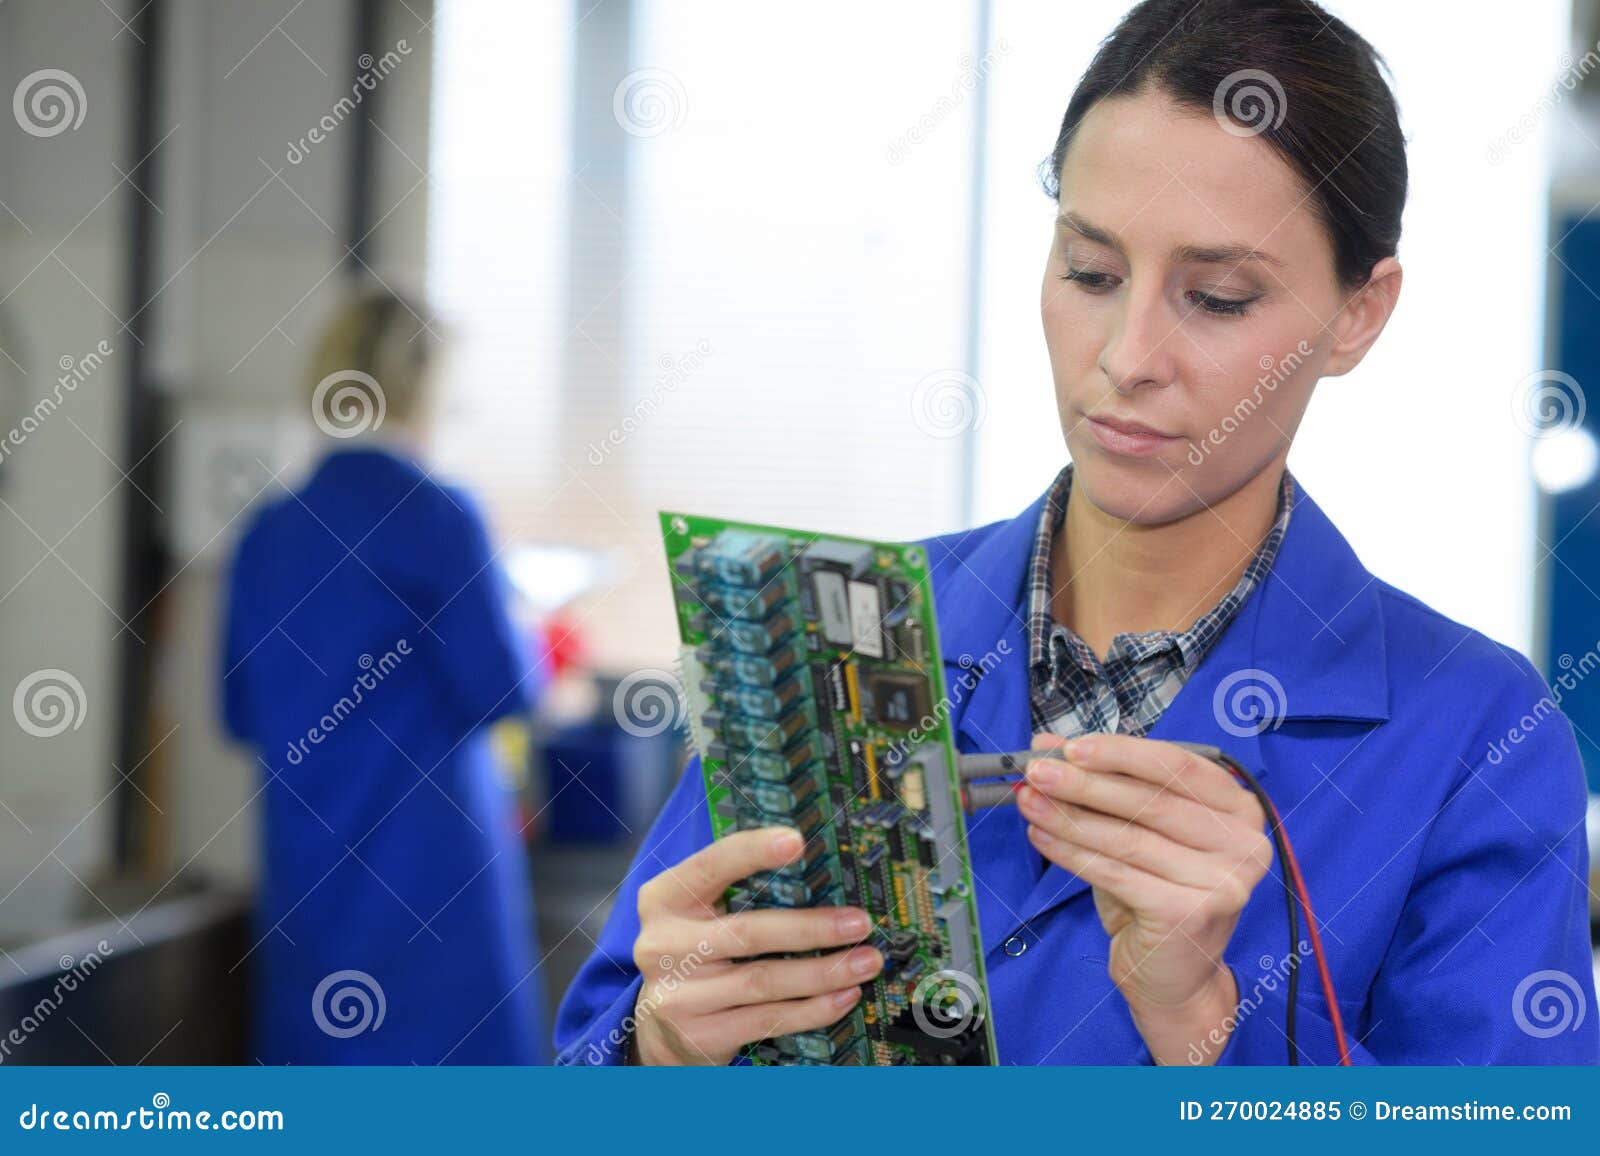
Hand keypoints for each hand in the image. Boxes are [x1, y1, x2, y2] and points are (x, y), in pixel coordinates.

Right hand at [629, 826, 883, 1064]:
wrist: (656, 1028)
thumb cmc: (694, 951)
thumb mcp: (697, 914)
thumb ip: (735, 891)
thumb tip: (816, 872)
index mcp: (664, 899)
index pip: (709, 867)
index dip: (751, 853)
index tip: (796, 841)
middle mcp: (664, 946)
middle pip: (748, 932)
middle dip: (813, 927)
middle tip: (860, 922)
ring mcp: (680, 996)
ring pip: (765, 981)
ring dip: (825, 972)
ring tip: (865, 962)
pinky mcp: (700, 1036)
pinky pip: (768, 1020)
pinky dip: (813, 1008)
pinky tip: (844, 996)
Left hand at [1016, 732, 1270, 1063]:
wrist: (1174, 977)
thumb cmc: (1157, 895)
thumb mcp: (1135, 831)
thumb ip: (1102, 785)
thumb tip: (1048, 748)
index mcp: (1238, 810)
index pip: (1177, 765)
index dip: (1121, 752)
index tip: (1070, 746)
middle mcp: (1244, 843)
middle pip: (1151, 800)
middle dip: (1085, 782)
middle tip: (1037, 771)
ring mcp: (1223, 881)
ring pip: (1129, 837)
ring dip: (1069, 816)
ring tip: (1028, 801)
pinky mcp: (1191, 913)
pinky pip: (1116, 873)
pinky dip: (1072, 853)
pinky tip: (1041, 837)